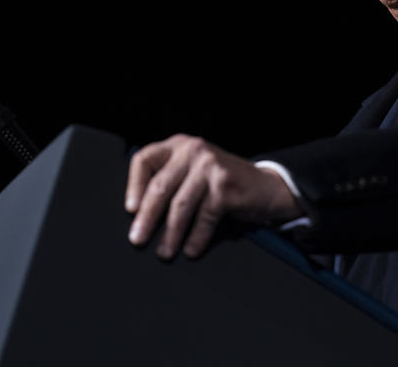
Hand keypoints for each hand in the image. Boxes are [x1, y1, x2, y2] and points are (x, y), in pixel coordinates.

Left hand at [125, 134, 302, 258]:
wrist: (266, 186)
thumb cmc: (224, 183)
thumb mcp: (194, 172)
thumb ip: (170, 179)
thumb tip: (138, 212)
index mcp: (180, 145)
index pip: (145, 160)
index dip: (134, 186)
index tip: (131, 209)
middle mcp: (193, 150)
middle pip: (159, 186)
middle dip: (147, 217)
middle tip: (137, 239)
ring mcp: (210, 166)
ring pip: (180, 205)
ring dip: (170, 234)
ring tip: (164, 252)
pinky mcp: (225, 184)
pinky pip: (204, 217)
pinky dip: (196, 237)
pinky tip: (191, 250)